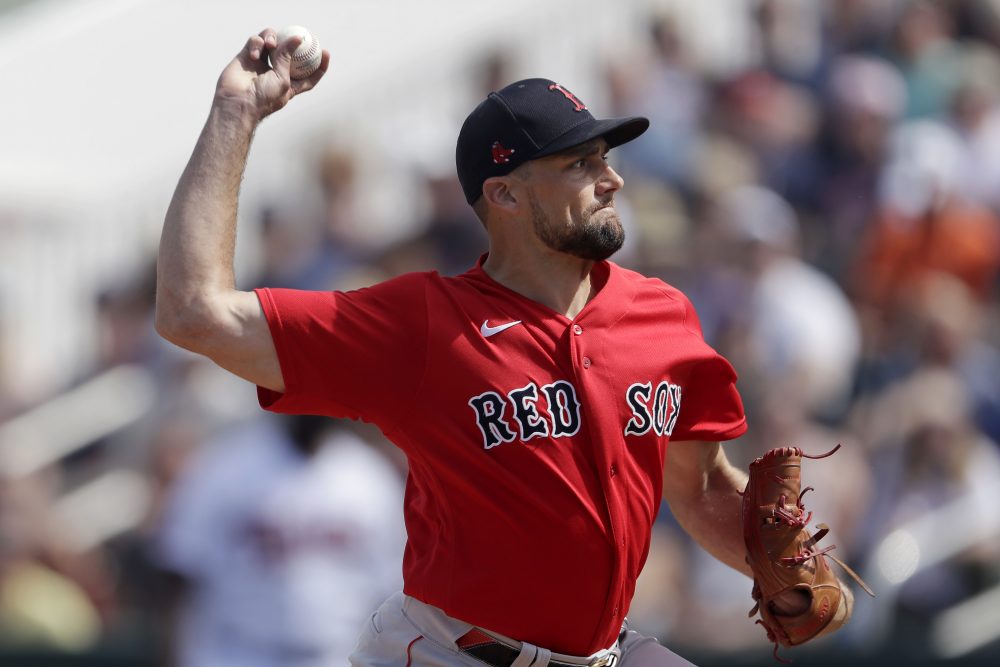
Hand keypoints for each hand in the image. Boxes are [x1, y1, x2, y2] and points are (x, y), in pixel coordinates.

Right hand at [214, 28, 329, 120]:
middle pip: (288, 52)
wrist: (238, 103)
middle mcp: (276, 71)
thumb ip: (288, 58)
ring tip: (270, 44)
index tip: (325, 53)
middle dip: (293, 42)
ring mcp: (261, 62)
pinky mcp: (247, 56)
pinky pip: (255, 41)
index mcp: (289, 83)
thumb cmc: (264, 98)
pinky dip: (256, 44)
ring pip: (271, 40)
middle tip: (299, 36)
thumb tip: (297, 38)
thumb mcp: (283, 79)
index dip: (319, 65)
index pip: (309, 74)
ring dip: (272, 37)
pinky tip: (255, 55)